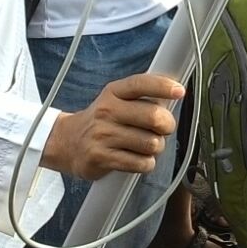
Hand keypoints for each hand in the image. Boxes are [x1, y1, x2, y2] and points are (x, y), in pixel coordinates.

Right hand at [42, 73, 184, 179]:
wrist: (66, 143)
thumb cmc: (102, 121)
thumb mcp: (115, 100)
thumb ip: (142, 97)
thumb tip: (176, 94)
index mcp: (113, 93)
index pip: (140, 84)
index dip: (163, 86)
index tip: (180, 92)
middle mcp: (107, 111)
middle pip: (153, 116)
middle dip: (167, 125)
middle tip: (163, 129)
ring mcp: (103, 135)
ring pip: (151, 143)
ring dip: (156, 147)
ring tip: (146, 146)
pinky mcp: (102, 158)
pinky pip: (141, 163)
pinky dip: (147, 163)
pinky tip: (138, 159)